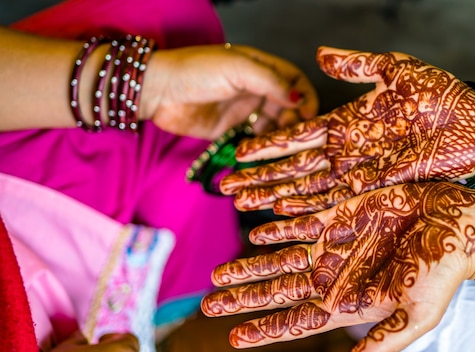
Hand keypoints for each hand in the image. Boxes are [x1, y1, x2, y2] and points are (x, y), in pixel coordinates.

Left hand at [144, 44, 318, 139]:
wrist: (157, 91)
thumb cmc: (194, 71)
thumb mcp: (237, 69)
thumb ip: (270, 82)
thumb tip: (298, 98)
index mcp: (258, 67)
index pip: (294, 79)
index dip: (305, 95)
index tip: (311, 113)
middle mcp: (254, 89)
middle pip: (287, 105)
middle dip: (296, 119)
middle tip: (296, 134)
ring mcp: (242, 110)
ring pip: (273, 125)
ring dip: (281, 136)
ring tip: (284, 147)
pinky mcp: (230, 131)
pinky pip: (254, 141)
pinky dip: (263, 148)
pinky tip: (267, 154)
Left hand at [202, 182, 474, 351]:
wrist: (458, 225)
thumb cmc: (442, 273)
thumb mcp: (414, 315)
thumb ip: (380, 344)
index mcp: (347, 303)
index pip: (296, 321)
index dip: (265, 329)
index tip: (233, 335)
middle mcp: (334, 276)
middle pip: (277, 290)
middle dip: (243, 297)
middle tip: (208, 302)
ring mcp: (334, 245)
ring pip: (280, 258)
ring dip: (249, 266)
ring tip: (219, 274)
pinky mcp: (341, 215)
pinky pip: (299, 222)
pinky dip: (275, 227)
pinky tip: (253, 230)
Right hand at [219, 46, 474, 215]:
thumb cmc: (442, 94)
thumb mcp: (396, 70)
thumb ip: (356, 65)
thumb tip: (318, 55)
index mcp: (348, 123)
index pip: (298, 136)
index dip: (268, 145)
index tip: (240, 152)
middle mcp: (348, 151)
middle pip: (295, 167)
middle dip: (261, 177)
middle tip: (228, 187)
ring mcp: (361, 171)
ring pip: (309, 186)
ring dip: (276, 195)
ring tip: (245, 203)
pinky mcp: (379, 186)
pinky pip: (337, 198)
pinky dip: (310, 205)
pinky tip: (284, 211)